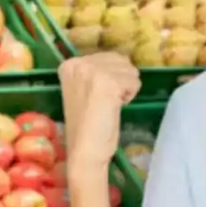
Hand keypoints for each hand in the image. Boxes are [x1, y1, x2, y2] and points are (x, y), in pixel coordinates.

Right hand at [60, 53, 140, 174]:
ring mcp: (92, 72)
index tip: (98, 95)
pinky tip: (115, 107)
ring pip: (130, 70)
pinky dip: (130, 95)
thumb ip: (97, 72)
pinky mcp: (108, 83)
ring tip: (109, 104)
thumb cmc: (88, 123)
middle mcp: (78, 64)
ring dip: (126, 88)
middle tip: (105, 101)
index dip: (113, 77)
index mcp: (70, 64)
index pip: (110, 57)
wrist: (85, 149)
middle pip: (122, 61)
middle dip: (121, 81)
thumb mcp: (86, 89)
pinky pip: (135, 81)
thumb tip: (124, 61)